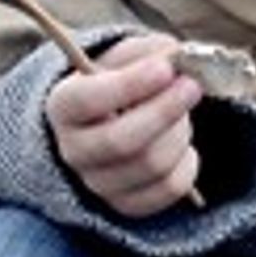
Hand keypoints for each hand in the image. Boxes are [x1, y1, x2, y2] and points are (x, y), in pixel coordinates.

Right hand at [48, 31, 203, 217]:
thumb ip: (150, 51)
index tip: (165, 68)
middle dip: (165, 111)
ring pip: (152, 165)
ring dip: (180, 133)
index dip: (130, 85)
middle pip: (121, 141)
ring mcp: (97, 182)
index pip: (87, 100)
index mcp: (63, 106)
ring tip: (182, 114)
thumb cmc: (120, 81)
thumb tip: (179, 58)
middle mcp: (72, 149)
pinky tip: (181, 145)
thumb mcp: (126, 56)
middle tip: (192, 86)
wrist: (113, 120)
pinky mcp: (125, 204)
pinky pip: (169, 189)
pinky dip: (187, 164)